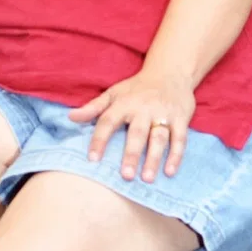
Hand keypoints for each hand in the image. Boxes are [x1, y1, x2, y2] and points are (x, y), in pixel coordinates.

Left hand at [68, 70, 195, 181]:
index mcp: (123, 103)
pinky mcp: (181, 118)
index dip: (99, 140)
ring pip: (158, 138)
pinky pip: (179, 139)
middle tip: (125, 176)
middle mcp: (143, 109)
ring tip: (147, 178)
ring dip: (154, 158)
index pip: (107, 122)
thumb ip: (93, 107)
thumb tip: (70, 117)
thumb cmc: (137, 88)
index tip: (92, 159)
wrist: (170, 72)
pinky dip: (176, 155)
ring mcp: (163, 114)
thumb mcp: (113, 93)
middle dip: (131, 154)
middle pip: (136, 134)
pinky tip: (169, 172)